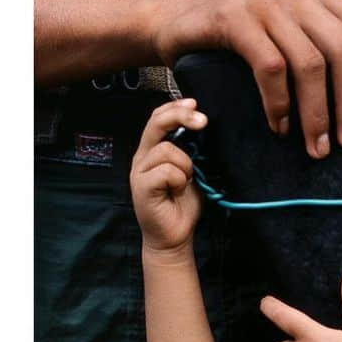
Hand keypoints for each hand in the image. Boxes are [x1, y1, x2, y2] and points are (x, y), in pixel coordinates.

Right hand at [130, 99, 207, 253]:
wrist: (174, 237)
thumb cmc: (182, 206)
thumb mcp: (192, 173)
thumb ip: (192, 153)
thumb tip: (202, 130)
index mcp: (153, 150)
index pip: (158, 117)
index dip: (176, 107)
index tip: (195, 104)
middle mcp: (143, 157)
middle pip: (156, 122)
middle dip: (181, 116)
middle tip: (202, 121)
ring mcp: (139, 171)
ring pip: (167, 150)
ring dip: (185, 166)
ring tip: (185, 183)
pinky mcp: (141, 186)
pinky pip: (166, 171)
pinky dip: (179, 180)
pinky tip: (177, 191)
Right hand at [150, 0, 341, 158]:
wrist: (174, 19)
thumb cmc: (238, 38)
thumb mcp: (287, 32)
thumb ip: (321, 45)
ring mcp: (265, 2)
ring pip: (310, 62)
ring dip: (318, 114)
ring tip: (317, 147)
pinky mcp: (234, 19)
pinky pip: (271, 68)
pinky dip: (279, 104)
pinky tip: (279, 128)